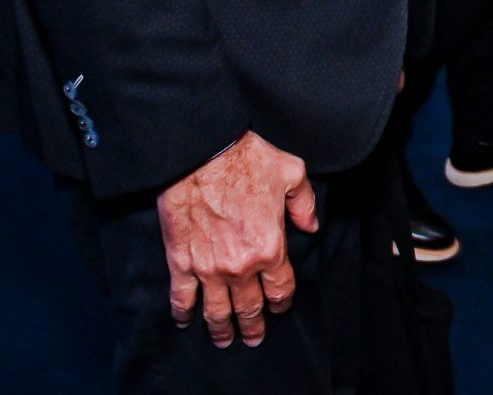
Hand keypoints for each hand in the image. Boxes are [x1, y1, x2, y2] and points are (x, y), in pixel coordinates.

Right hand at [157, 131, 318, 347]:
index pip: (280, 289)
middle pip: (249, 308)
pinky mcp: (181, 262)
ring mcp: (209, 268)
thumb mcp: (291, 173)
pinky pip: (181, 298)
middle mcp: (241, 266)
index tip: (278, 307)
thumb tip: (311, 226)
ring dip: (221, 330)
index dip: (281, 303)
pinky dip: (183, 314)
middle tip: (253, 338)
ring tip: (224, 340)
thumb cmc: (247, 158)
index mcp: (270, 247)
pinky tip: (185, 322)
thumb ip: (304, 203)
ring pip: (217, 312)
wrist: (201, 151)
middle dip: (253, 326)